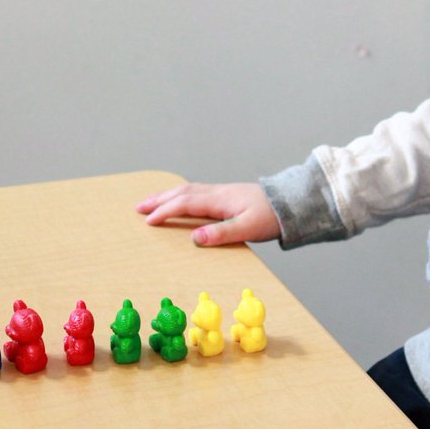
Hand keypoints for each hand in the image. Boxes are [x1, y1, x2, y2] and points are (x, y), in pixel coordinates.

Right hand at [135, 182, 279, 246]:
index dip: (166, 212)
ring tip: (151, 202)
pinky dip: (181, 195)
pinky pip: (196, 192)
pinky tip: (179, 199)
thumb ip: (222, 233)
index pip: (185, 204)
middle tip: (138, 208)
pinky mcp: (226, 195)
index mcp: (220, 200)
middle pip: (182, 193)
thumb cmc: (271, 217)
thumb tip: (195, 238)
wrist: (291, 203)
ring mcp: (221, 192)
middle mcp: (217, 192)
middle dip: (159, 200)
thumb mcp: (248, 228)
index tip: (148, 221)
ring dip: (167, 196)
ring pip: (188, 190)